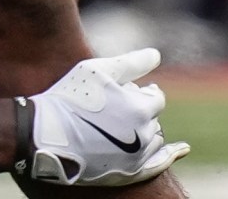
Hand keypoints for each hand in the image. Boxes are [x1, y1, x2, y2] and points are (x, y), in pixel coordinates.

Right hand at [23, 48, 187, 186]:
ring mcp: (137, 158)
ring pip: (153, 138)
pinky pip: (158, 164)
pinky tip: (181, 149)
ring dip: (142, 129)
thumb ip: (131, 62)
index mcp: (139, 109)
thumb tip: (156, 54)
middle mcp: (143, 135)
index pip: (155, 97)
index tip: (122, 90)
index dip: (139, 91)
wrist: (45, 135)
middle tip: (111, 108)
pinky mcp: (129, 174)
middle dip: (138, 110)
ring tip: (114, 125)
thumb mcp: (96, 70)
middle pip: (153, 118)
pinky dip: (170, 155)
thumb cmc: (69, 98)